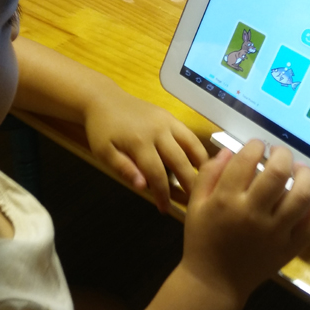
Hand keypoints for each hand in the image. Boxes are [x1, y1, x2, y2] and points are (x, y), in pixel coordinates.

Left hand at [83, 89, 207, 211]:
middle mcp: (158, 131)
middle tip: (195, 202)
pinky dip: (199, 150)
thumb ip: (123, 168)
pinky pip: (190, 135)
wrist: (104, 100)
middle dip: (189, 184)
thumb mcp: (104, 152)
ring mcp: (167, 122)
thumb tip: (142, 186)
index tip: (165, 209)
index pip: (157, 174)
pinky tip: (203, 163)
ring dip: (202, 166)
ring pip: (191, 146)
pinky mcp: (171, 117)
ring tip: (206, 183)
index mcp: (140, 142)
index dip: (163, 194)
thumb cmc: (102, 129)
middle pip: (180, 161)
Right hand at [181, 140, 309, 297]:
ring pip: (302, 195)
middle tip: (280, 154)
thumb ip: (209, 174)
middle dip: (282, 155)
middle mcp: (253, 213)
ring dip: (305, 175)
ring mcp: (275, 232)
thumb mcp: (195, 204)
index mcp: (226, 201)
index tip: (257, 146)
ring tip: (300, 170)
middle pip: (278, 173)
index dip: (256, 146)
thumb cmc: (202, 240)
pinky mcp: (290, 247)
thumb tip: (230, 151)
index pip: (247, 161)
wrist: (214, 282)